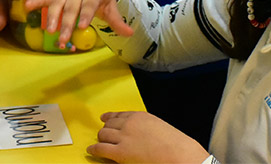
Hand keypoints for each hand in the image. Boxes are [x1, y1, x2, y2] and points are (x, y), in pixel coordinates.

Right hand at [24, 0, 131, 47]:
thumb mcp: (111, 6)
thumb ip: (117, 21)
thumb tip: (130, 34)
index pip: (89, 4)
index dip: (85, 15)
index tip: (81, 27)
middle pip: (71, 7)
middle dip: (66, 23)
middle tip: (63, 39)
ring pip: (57, 3)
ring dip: (51, 16)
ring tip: (49, 31)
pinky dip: (35, 1)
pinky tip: (26, 7)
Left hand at [87, 111, 209, 162]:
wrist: (179, 155)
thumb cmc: (176, 146)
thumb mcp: (159, 128)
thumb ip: (146, 128)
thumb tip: (141, 135)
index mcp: (139, 116)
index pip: (120, 114)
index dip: (110, 117)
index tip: (105, 118)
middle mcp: (128, 124)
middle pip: (110, 124)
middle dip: (106, 129)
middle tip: (103, 133)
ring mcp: (123, 138)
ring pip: (104, 134)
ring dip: (100, 138)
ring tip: (98, 141)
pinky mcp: (120, 152)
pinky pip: (102, 149)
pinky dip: (94, 149)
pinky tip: (91, 150)